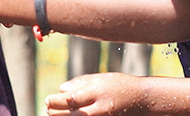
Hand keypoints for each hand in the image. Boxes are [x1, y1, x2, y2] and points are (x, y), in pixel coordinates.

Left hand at [45, 73, 189, 115]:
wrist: (142, 100)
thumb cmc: (120, 85)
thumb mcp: (101, 78)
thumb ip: (80, 83)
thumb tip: (61, 89)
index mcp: (97, 93)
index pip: (70, 100)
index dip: (56, 101)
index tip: (48, 99)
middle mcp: (99, 108)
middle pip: (70, 115)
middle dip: (55, 112)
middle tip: (47, 107)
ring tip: (54, 113)